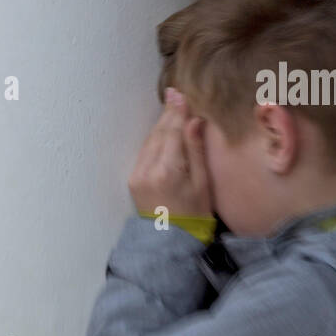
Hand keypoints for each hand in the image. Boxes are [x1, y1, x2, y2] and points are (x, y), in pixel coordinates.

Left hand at [128, 87, 211, 218]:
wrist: (170, 242)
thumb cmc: (195, 215)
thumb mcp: (203, 184)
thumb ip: (196, 150)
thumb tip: (193, 121)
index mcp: (168, 172)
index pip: (172, 133)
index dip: (177, 112)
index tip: (179, 94)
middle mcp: (147, 171)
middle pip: (159, 134)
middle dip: (168, 114)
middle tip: (175, 93)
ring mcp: (137, 176)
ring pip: (150, 141)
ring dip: (161, 125)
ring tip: (171, 107)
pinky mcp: (133, 180)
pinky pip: (145, 153)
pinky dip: (155, 139)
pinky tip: (163, 131)